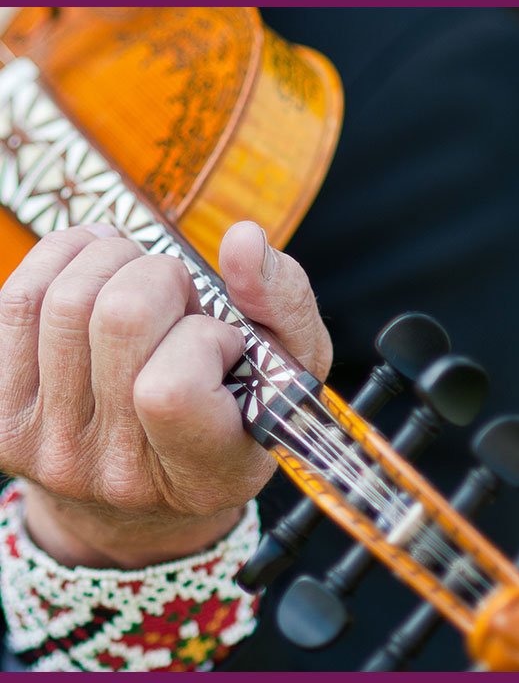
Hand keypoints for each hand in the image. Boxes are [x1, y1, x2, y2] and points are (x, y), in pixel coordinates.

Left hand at [0, 222, 331, 567]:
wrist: (145, 483)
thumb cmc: (228, 412)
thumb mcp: (285, 368)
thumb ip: (284, 303)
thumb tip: (243, 239)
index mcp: (201, 475)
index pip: (169, 391)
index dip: (202, 339)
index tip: (220, 341)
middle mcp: (115, 473)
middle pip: (118, 319)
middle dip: (161, 276)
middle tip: (179, 296)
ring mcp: (48, 447)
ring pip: (66, 299)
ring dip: (114, 260)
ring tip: (138, 278)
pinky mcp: (1, 414)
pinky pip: (18, 300)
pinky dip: (62, 258)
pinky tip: (94, 268)